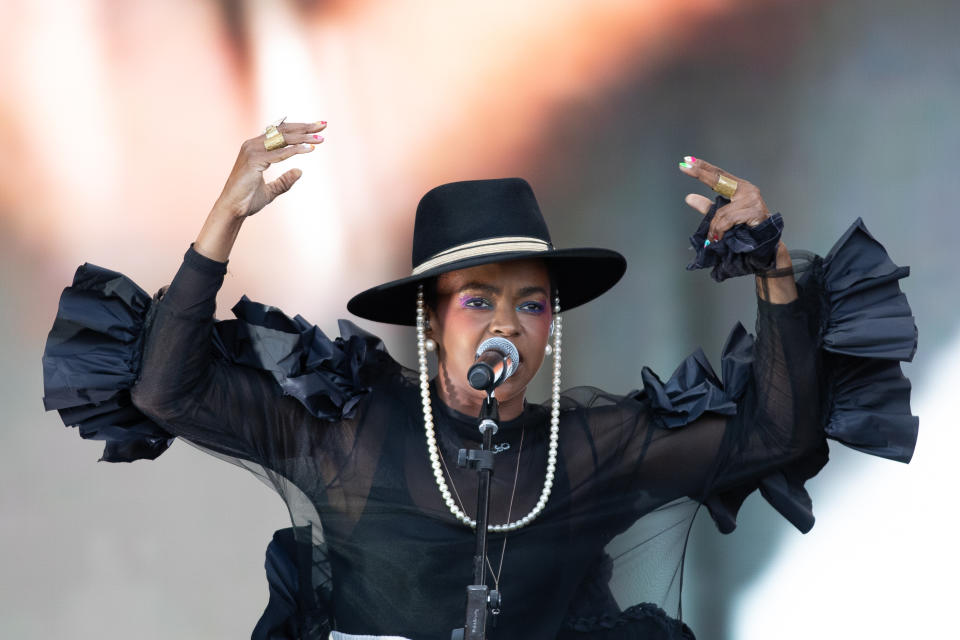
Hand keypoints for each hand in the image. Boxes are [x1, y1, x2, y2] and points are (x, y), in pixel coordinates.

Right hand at [211, 120, 326, 218]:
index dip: (299, 128)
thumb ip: (284, 181)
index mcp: (255, 147)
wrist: (233, 210)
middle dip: (305, 127)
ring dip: (303, 137)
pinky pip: (279, 153)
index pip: (280, 132)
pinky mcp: (253, 160)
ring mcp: (252, 151)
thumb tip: (300, 171)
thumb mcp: (271, 190)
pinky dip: (295, 150)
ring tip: (321, 138)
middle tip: (324, 124)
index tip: (318, 126)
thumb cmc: (247, 200)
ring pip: (282, 139)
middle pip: (283, 131)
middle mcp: (252, 145)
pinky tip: (310, 149)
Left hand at [678, 156, 769, 243]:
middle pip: (719, 179)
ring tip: (713, 237)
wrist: (763, 244)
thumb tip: (689, 197)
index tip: (687, 161)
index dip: (703, 167)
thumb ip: (707, 206)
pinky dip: (720, 230)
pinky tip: (719, 237)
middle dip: (701, 173)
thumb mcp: (721, 216)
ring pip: (721, 211)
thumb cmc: (745, 228)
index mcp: (740, 188)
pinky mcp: (754, 212)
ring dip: (714, 227)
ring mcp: (752, 199)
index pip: (719, 175)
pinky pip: (728, 220)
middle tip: (684, 166)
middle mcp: (747, 189)